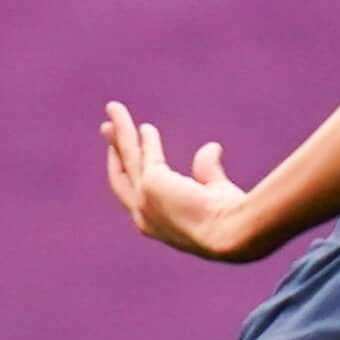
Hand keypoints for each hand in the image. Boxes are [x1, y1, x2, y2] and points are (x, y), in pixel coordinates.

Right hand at [101, 104, 259, 258]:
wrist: (233, 233)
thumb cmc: (230, 218)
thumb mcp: (216, 191)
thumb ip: (207, 170)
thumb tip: (213, 147)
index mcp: (157, 223)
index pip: (137, 193)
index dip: (133, 169)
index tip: (133, 150)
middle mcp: (144, 216)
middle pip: (122, 175)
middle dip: (115, 149)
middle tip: (107, 128)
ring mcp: (144, 201)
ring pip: (128, 157)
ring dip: (120, 131)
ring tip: (113, 107)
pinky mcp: (151, 184)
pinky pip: (146, 152)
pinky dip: (145, 137)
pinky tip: (146, 125)